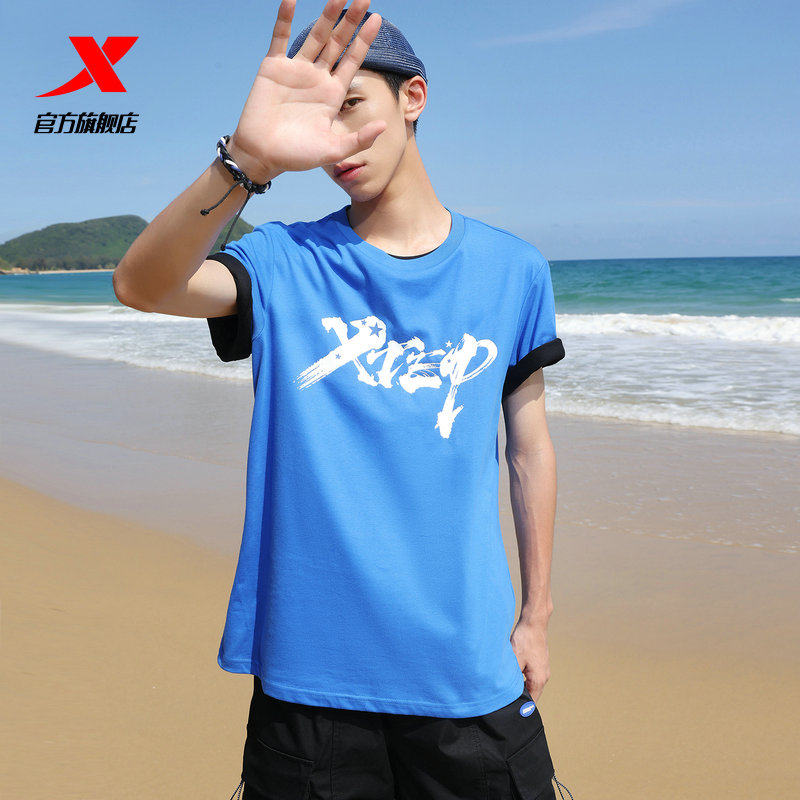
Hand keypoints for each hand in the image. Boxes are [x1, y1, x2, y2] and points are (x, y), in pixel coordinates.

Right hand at [228, 0, 387, 181]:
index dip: (364, 40)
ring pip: (315, 36)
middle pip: (337, 42)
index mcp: (333, 94)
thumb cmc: (298, 156)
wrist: (263, 156)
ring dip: (326, 15)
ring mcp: (296, 70)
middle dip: (350, 20)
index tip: (377, 18)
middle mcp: (317, 78)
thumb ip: (360, 139)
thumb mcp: (334, 150)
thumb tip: (385, 125)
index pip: (352, 60)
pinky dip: (284, 18)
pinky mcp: (273, 67)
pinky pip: (280, 38)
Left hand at [510, 616, 550, 703]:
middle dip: (519, 697)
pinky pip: (531, 676)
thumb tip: (506, 692)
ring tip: (507, 687)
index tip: (509, 710)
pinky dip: (522, 677)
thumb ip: (512, 678)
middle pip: (531, 694)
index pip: (530, 703)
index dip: (520, 708)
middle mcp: (544, 677)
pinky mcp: (540, 662)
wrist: (534, 623)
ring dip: (520, 686)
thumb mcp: (514, 660)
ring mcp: (543, 669)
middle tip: (504, 700)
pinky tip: (513, 673)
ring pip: (531, 685)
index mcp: (538, 680)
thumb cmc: (524, 640)